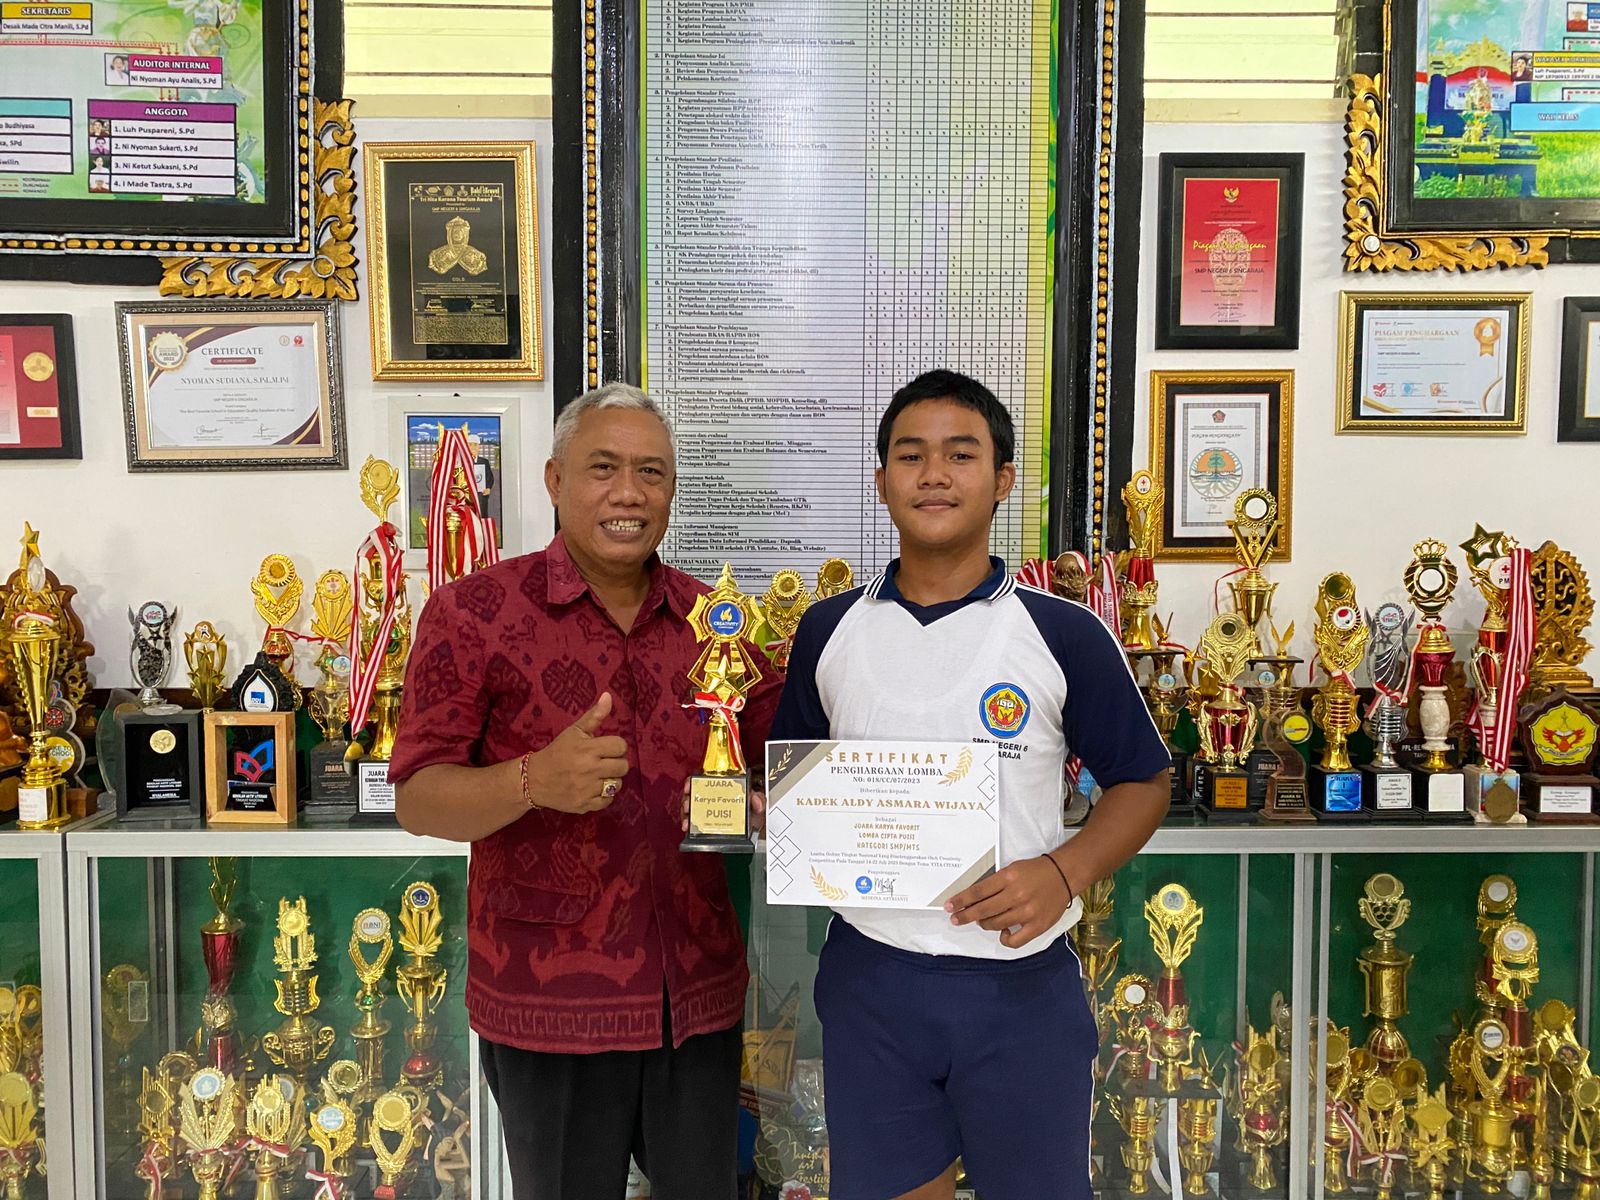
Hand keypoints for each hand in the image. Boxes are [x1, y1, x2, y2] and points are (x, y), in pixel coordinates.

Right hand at [523, 693, 629, 813]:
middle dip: (615, 763)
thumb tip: (608, 696)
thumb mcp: (574, 731)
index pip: (620, 746)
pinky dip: (604, 796)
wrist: (534, 779)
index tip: (605, 748)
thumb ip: (594, 716)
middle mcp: (589, 769)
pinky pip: (608, 801)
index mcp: (587, 749)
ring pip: (617, 784)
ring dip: (611, 780)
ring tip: (599, 775)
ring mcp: (587, 789)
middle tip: (603, 762)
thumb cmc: (557, 752)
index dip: (615, 746)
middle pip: (623, 766)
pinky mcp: (584, 805)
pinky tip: (594, 788)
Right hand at [680, 778, 767, 835]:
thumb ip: (759, 800)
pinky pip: (691, 821)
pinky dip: (687, 823)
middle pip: (694, 793)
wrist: (753, 835)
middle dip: (688, 798)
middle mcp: (712, 797)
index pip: (705, 779)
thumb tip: (755, 798)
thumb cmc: (754, 817)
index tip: (690, 784)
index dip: (695, 780)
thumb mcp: (758, 807)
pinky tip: (687, 827)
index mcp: (724, 788)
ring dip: (686, 811)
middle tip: (688, 804)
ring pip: (690, 807)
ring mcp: (706, 811)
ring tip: (687, 818)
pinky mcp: (703, 824)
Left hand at [945, 855, 1072, 949]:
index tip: (950, 906)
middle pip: (983, 909)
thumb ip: (994, 884)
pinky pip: (1014, 940)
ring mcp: (1027, 912)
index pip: (977, 891)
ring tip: (982, 920)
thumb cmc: (1036, 872)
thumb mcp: (1012, 869)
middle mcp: (1016, 895)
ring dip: (984, 923)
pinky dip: (1004, 938)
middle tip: (956, 918)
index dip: (961, 900)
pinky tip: (1002, 932)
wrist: (1064, 875)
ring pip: (995, 924)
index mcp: (1008, 878)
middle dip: (965, 915)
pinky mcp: (1037, 926)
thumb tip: (974, 899)